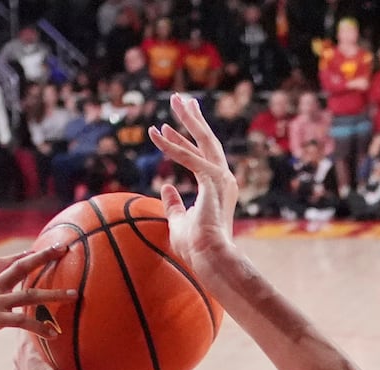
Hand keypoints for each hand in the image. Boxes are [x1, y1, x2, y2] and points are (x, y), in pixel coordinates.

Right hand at [0, 246, 73, 349]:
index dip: (21, 256)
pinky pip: (23, 323)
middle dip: (44, 256)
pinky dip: (40, 328)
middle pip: (22, 267)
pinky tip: (55, 334)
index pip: (4, 264)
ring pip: (31, 294)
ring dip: (55, 294)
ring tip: (75, 294)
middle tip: (64, 248)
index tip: (34, 249)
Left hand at [148, 93, 237, 268]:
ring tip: (175, 100)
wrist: (210, 259)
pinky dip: (171, 145)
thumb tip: (165, 187)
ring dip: (187, 120)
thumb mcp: (178, 221)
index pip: (201, 157)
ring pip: (203, 141)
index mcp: (217, 188)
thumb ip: (174, 204)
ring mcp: (220, 179)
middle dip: (193, 118)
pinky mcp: (211, 181)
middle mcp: (223, 179)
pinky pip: (188, 157)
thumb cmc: (196, 247)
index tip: (168, 126)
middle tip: (180, 99)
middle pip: (208, 141)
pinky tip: (156, 133)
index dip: (183, 140)